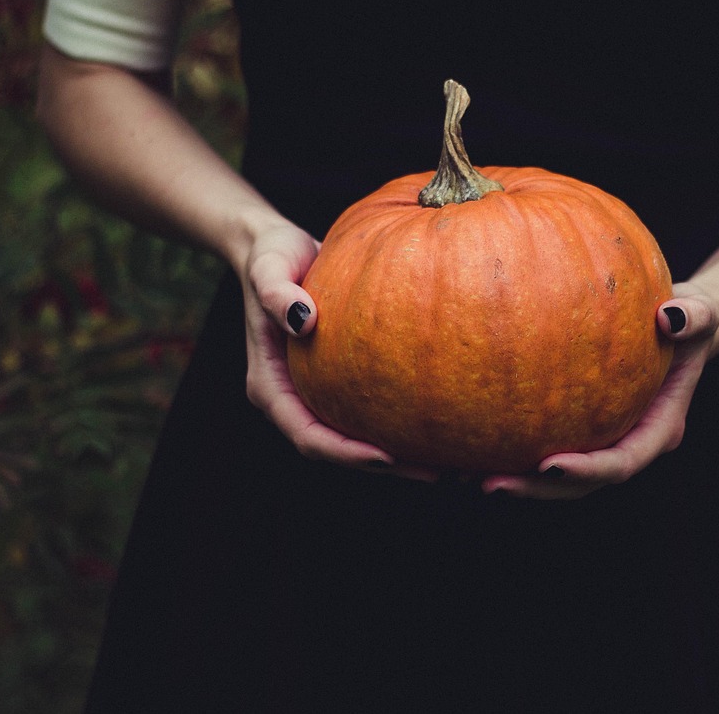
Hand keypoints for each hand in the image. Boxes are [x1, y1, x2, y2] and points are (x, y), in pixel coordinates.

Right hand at [240, 221, 436, 481]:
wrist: (279, 248)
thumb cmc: (271, 256)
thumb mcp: (268, 268)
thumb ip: (277, 293)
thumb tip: (304, 321)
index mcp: (270, 387)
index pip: (308, 436)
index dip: (345, 453)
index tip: (386, 457)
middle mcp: (294, 398)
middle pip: (337, 449)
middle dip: (384, 465)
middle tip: (436, 471)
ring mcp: (317, 392)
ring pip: (356, 436)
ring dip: (399, 453)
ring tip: (450, 459)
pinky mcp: (340, 380)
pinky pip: (370, 409)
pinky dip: (401, 420)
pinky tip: (442, 418)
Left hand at [481, 282, 718, 499]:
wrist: (675, 324)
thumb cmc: (687, 317)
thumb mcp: (701, 310)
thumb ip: (694, 316)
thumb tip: (670, 317)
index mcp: (658, 429)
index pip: (622, 462)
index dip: (587, 472)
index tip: (550, 466)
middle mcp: (626, 443)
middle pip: (580, 484)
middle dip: (537, 490)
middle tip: (490, 485)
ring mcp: (599, 440)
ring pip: (555, 475)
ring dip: (515, 480)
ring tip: (465, 476)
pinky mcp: (575, 427)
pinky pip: (539, 443)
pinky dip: (506, 448)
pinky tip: (465, 443)